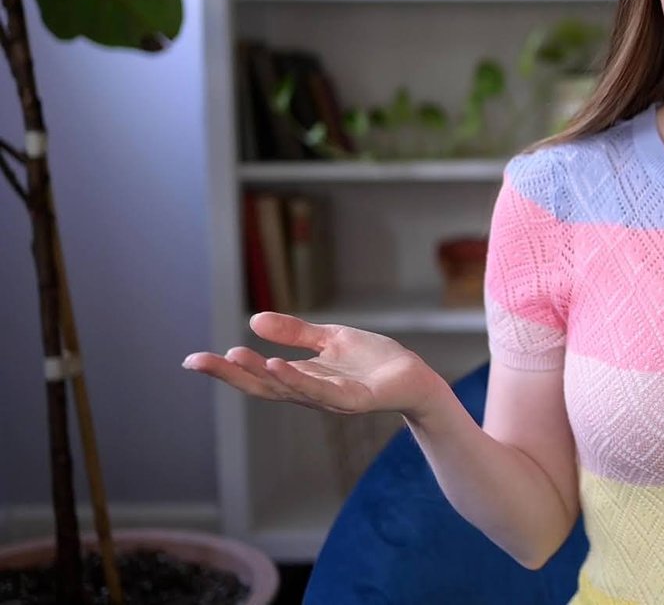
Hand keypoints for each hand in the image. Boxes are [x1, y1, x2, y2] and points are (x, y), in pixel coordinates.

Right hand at [182, 312, 442, 416]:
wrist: (415, 378)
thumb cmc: (374, 363)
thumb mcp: (330, 340)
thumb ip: (295, 333)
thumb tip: (253, 321)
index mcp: (301, 379)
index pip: (257, 375)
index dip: (226, 369)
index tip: (191, 360)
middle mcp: (310, 393)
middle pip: (262, 386)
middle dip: (229, 374)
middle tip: (197, 361)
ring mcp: (331, 399)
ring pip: (288, 390)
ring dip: (260, 374)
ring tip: (234, 357)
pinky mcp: (355, 400)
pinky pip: (322, 391)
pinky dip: (298, 379)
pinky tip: (278, 365)